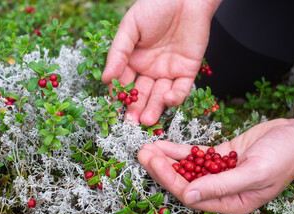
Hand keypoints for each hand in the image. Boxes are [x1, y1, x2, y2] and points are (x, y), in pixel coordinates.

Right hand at [102, 0, 215, 125]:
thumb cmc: (154, 6)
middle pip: (142, 94)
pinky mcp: (188, 70)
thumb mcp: (130, 27)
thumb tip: (105, 79)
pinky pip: (182, 88)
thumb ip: (118, 53)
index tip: (113, 109)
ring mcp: (169, 71)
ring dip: (154, 108)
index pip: (124, 83)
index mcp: (134, 60)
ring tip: (147, 120)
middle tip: (131, 122)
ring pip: (160, 95)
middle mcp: (150, 69)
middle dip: (136, 108)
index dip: (119, 96)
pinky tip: (166, 99)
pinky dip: (175, 96)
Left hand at [138, 118, 293, 213]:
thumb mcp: (254, 173)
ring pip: (187, 168)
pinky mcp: (220, 157)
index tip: (154, 162)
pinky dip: (180, 151)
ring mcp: (219, 173)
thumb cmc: (283, 159)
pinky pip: (196, 156)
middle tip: (143, 154)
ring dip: (167, 158)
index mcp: (230, 202)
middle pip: (184, 182)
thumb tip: (189, 196)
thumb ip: (221, 186)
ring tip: (147, 148)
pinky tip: (164, 144)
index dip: (170, 179)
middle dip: (162, 169)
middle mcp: (221, 190)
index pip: (192, 195)